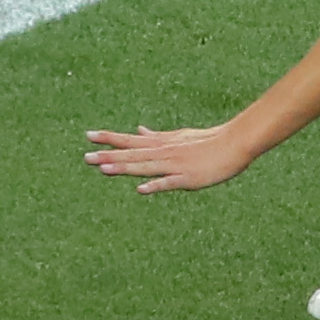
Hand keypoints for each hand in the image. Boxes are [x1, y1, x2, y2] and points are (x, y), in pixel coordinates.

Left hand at [84, 124, 254, 192]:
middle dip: (108, 155)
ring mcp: (174, 164)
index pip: (130, 140)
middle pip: (132, 153)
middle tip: (85, 157)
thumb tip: (138, 129)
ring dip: (124, 168)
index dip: (109, 138)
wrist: (234, 144)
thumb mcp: (177, 136)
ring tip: (104, 170)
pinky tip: (141, 190)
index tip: (88, 136)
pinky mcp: (187, 177)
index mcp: (160, 143)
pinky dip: (155, 185)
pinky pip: (168, 182)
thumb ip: (156, 136)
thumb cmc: (206, 141)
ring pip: (145, 167)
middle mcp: (163, 152)